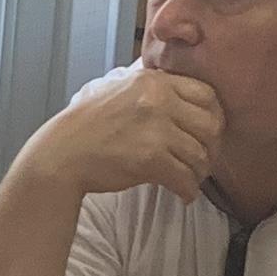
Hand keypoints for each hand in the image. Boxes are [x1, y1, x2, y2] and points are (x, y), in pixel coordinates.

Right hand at [36, 64, 223, 201]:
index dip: (214, 116)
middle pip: (211, 124)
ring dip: (200, 172)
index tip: (207, 133)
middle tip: (203, 160)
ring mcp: (155, 129)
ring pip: (200, 154)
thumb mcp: (120, 89)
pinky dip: (188, 191)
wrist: (62, 153)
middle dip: (212, 147)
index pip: (207, 94)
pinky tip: (183, 195)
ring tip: (191, 180)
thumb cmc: (88, 126)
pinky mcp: (150, 159)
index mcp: (153, 81)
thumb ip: (151, 89)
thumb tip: (185, 100)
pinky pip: (185, 178)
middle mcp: (158, 100)